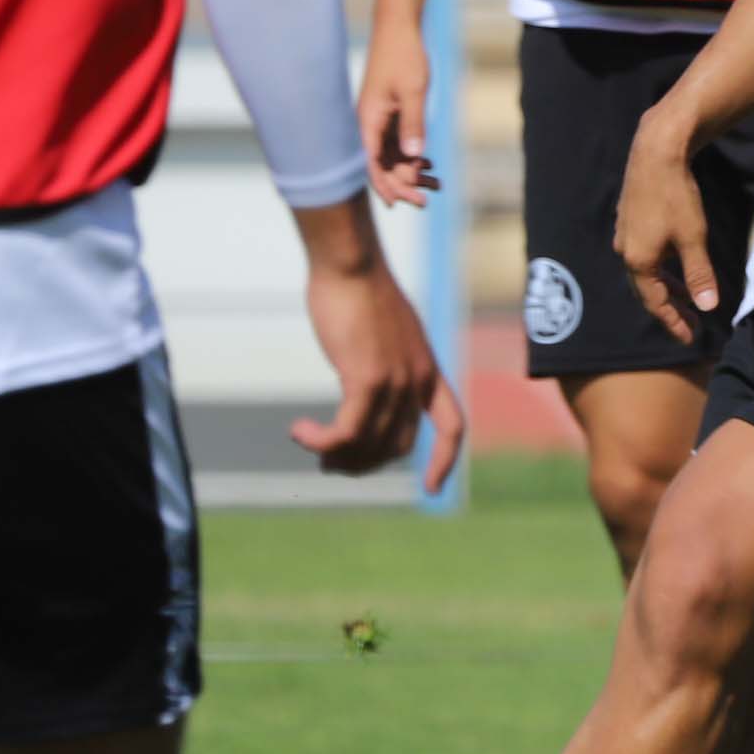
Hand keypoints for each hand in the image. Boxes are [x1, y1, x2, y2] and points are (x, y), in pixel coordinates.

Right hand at [291, 205, 461, 489]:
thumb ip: (387, 360)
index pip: (453, 426)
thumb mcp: (387, 332)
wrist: (352, 263)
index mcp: (429, 370)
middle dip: (362, 462)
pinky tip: (300, 431)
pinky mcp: (366, 378)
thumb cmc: (361, 291)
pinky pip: (345, 431)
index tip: (434, 490)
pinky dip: (321, 441)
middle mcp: (417, 380)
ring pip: (368, 443)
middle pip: (396, 446)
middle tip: (330, 461)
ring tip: (308, 443)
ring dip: (335, 454)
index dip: (445, 461)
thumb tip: (369, 383)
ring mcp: (395, 381)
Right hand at [358, 19, 438, 206]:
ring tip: (435, 185)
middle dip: (403, 183)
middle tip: (426, 201)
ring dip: (410, 170)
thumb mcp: (413, 91)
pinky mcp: (390, 110)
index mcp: (370, 120)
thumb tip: (413, 155)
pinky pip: (398, 140)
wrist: (399, 27)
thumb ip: (413, 124)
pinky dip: (412, 153)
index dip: (386, 186)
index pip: (374, 163)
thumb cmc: (404, 56)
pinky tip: (428, 163)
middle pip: (383, 163)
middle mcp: (371, 122)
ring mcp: (380, 117)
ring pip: (393, 153)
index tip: (400, 204)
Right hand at [614, 110, 718, 347]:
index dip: (673, 322)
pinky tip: (673, 263)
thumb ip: (699, 274)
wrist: (655, 151)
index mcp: (639, 261)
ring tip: (686, 298)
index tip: (689, 338)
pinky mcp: (629, 219)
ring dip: (666, 286)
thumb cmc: (676, 196)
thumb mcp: (693, 238)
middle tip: (690, 323)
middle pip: (647, 290)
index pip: (656, 303)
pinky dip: (660, 267)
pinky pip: (644, 254)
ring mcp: (624, 234)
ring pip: (646, 271)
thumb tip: (707, 306)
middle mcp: (625, 251)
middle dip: (670, 307)